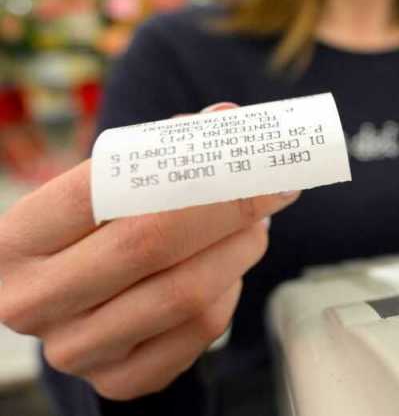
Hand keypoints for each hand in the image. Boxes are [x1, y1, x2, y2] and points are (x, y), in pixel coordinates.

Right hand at [0, 103, 299, 399]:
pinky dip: (228, 293)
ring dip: (239, 250)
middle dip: (228, 208)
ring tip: (254, 225)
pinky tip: (226, 271)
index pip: (106, 189)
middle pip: (151, 243)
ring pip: (187, 293)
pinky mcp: (119, 380)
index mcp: (15, 241)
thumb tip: (227, 119)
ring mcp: (76, 349)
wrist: (70, 306)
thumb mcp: (101, 189)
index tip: (249, 156)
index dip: (187, 166)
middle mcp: (33, 301)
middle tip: (272, 189)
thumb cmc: (91, 235)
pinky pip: (199, 331)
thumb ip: (159, 152)